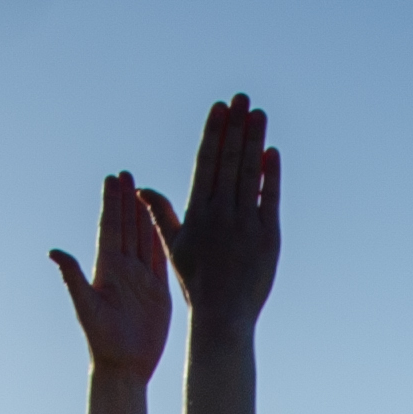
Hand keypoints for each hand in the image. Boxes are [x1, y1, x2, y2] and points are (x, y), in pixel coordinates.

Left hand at [47, 169, 170, 381]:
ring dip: (141, 213)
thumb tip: (54, 252)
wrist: (124, 365)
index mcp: (105, 269)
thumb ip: (73, 277)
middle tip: (125, 174)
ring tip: (141, 189)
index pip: (109, 228)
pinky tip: (160, 221)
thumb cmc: (102, 340)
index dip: (111, 203)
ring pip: (142, 237)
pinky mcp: (157, 290)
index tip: (112, 179)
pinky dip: (159, 237)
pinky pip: (159, 257)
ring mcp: (140, 278)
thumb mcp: (86, 307)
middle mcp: (122, 269)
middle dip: (125, 200)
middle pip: (125, 226)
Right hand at [144, 94, 278, 334]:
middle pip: (228, 161)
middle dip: (234, 126)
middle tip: (241, 97)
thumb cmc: (197, 282)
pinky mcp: (267, 237)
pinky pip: (269, 199)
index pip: (206, 163)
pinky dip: (271, 175)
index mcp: (197, 213)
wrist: (223, 315)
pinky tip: (272, 151)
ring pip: (249, 174)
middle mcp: (220, 215)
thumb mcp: (174, 247)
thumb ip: (162, 214)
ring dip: (254, 141)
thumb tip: (141, 189)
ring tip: (257, 113)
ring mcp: (245, 225)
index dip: (213, 133)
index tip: (219, 108)